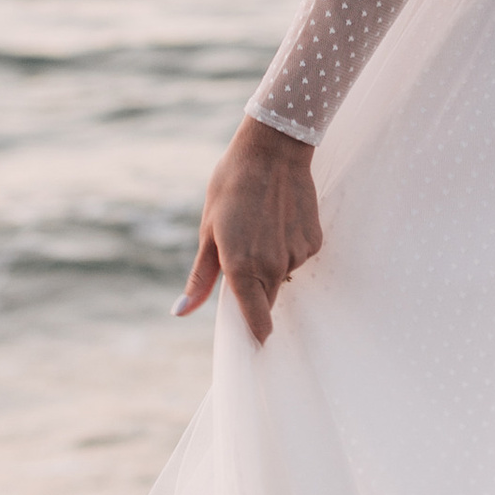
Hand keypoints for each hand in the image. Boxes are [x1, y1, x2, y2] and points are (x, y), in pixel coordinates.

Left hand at [177, 114, 322, 343]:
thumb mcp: (208, 231)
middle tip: (242, 253)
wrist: (273, 149)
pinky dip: (287, 247)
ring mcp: (296, 255)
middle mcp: (273, 267)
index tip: (252, 345)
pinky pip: (297, 257)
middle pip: (267, 300)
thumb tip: (181, 312)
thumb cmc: (231, 187)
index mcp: (241, 268)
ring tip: (259, 226)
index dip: (254, 336)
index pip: (256, 321)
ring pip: (282, 275)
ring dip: (270, 264)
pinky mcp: (313, 242)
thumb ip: (201, 278)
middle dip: (255, 291)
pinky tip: (279, 220)